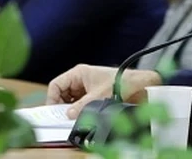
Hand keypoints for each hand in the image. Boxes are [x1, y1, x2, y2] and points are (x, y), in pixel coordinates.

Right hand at [46, 64, 161, 118]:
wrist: (139, 85)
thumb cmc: (121, 82)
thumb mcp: (99, 96)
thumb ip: (82, 106)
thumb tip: (69, 115)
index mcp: (78, 73)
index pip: (56, 85)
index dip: (52, 98)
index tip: (53, 112)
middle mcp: (80, 80)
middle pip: (61, 94)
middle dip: (61, 106)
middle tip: (61, 118)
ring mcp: (86, 88)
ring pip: (70, 101)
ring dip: (70, 110)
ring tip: (73, 119)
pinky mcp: (92, 96)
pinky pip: (79, 105)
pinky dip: (78, 112)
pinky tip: (81, 117)